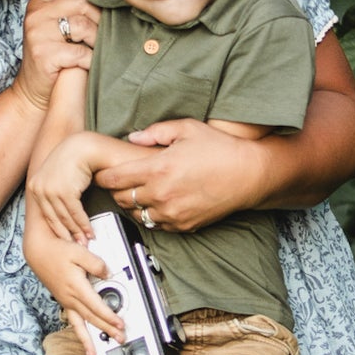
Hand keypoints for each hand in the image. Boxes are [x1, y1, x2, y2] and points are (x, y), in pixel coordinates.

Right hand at [13, 0, 101, 110]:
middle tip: (110, 31)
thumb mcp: (58, 27)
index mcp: (40, 3)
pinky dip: (92, 60)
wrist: (33, 93)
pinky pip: (81, 52)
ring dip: (98, 40)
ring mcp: (38, 34)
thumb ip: (74, 8)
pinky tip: (93, 65)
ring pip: (83, 25)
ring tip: (99, 50)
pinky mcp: (44, 55)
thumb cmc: (55, 59)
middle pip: (81, 2)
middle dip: (101, 16)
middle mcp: (36, 15)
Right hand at [23, 217, 124, 338]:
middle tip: (119, 339)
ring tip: (93, 354)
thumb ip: (96, 263)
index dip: (109, 317)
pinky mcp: (63, 300)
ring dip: (88, 340)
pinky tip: (84, 337)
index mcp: (76, 287)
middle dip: (106, 331)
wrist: (37, 252)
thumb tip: (107, 273)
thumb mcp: (79, 252)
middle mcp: (70, 298)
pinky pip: (73, 320)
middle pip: (91, 319)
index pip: (96, 307)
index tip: (119, 324)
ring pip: (79, 325)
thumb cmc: (56, 251)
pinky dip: (79, 332)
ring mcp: (66, 301)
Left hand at [27, 137, 96, 242]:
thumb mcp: (56, 177)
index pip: (45, 215)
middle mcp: (39, 189)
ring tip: (86, 242)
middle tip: (76, 247)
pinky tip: (90, 232)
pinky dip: (84, 225)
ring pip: (65, 219)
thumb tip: (59, 212)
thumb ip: (54, 192)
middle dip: (67, 236)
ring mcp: (50, 191)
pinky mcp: (64, 191)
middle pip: (54, 220)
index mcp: (35, 187)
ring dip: (77, 233)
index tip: (65, 242)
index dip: (57, 230)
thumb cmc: (72, 161)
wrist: (82, 147)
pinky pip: (75, 214)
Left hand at [92, 119, 269, 232]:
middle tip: (123, 181)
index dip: (105, 176)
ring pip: (136, 214)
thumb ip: (156, 131)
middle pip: (121, 199)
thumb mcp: (188, 129)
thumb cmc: (221, 149)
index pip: (114, 179)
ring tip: (142, 192)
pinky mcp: (183, 225)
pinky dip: (153, 215)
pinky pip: (156, 224)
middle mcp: (161, 194)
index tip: (105, 172)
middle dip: (118, 190)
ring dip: (134, 204)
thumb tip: (133, 137)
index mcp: (158, 169)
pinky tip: (160, 202)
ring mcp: (172, 213)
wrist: (249, 175)